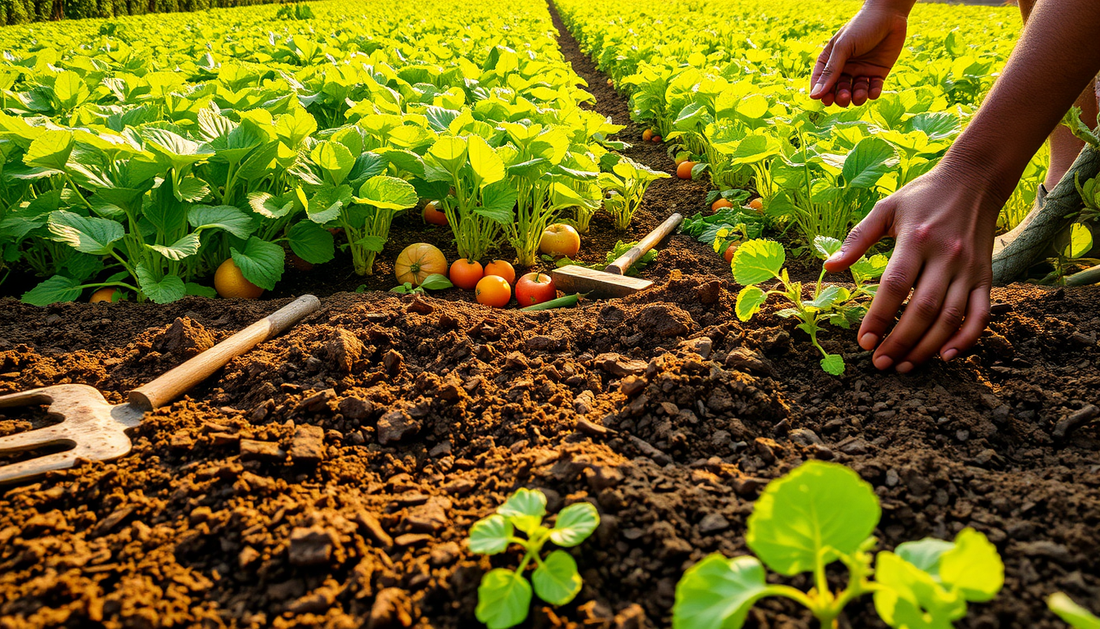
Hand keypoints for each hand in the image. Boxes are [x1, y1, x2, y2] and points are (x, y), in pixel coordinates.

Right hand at [811, 5, 909, 106]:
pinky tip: (873, 90)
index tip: (825, 100)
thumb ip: (831, 71)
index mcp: (831, 60)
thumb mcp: (843, 47)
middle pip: (838, 91)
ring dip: (857, 97)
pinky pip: (873, 90)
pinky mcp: (878, 74)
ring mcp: (861, 71)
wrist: (889, 15)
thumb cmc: (862, 27)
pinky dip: (872, 93)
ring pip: (855, 94)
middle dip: (840, 97)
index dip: (821, 93)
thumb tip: (814, 96)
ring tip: (860, 94)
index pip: (820, 81)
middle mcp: (845, 68)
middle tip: (844, 97)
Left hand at [823, 164, 1002, 371]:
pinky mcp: (985, 276)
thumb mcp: (886, 209)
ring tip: (904, 366)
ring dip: (927, 347)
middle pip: (923, 308)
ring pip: (950, 317)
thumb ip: (858, 239)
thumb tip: (829, 267)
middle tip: (880, 363)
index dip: (879, 316)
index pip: (895, 285)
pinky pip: (980, 313)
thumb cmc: (922, 195)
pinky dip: (966, 338)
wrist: (975, 179)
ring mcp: (968, 268)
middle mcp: (945, 256)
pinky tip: (945, 356)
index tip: (864, 342)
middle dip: (900, 341)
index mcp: (916, 240)